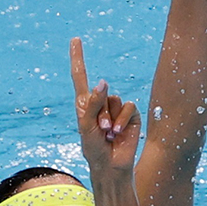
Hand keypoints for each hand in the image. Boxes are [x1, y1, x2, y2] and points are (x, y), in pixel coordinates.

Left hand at [69, 37, 140, 177]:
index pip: (80, 77)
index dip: (78, 58)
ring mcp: (117, 109)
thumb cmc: (93, 149)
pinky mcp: (131, 115)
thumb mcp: (87, 127)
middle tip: (99, 130)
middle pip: (100, 91)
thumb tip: (103, 81)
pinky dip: (122, 119)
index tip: (75, 39)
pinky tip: (118, 132)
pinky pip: (128, 106)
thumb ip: (92, 104)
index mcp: (85, 104)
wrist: (110, 166)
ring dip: (110, 117)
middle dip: (99, 112)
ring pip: (115, 99)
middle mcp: (101, 103)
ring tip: (108, 133)